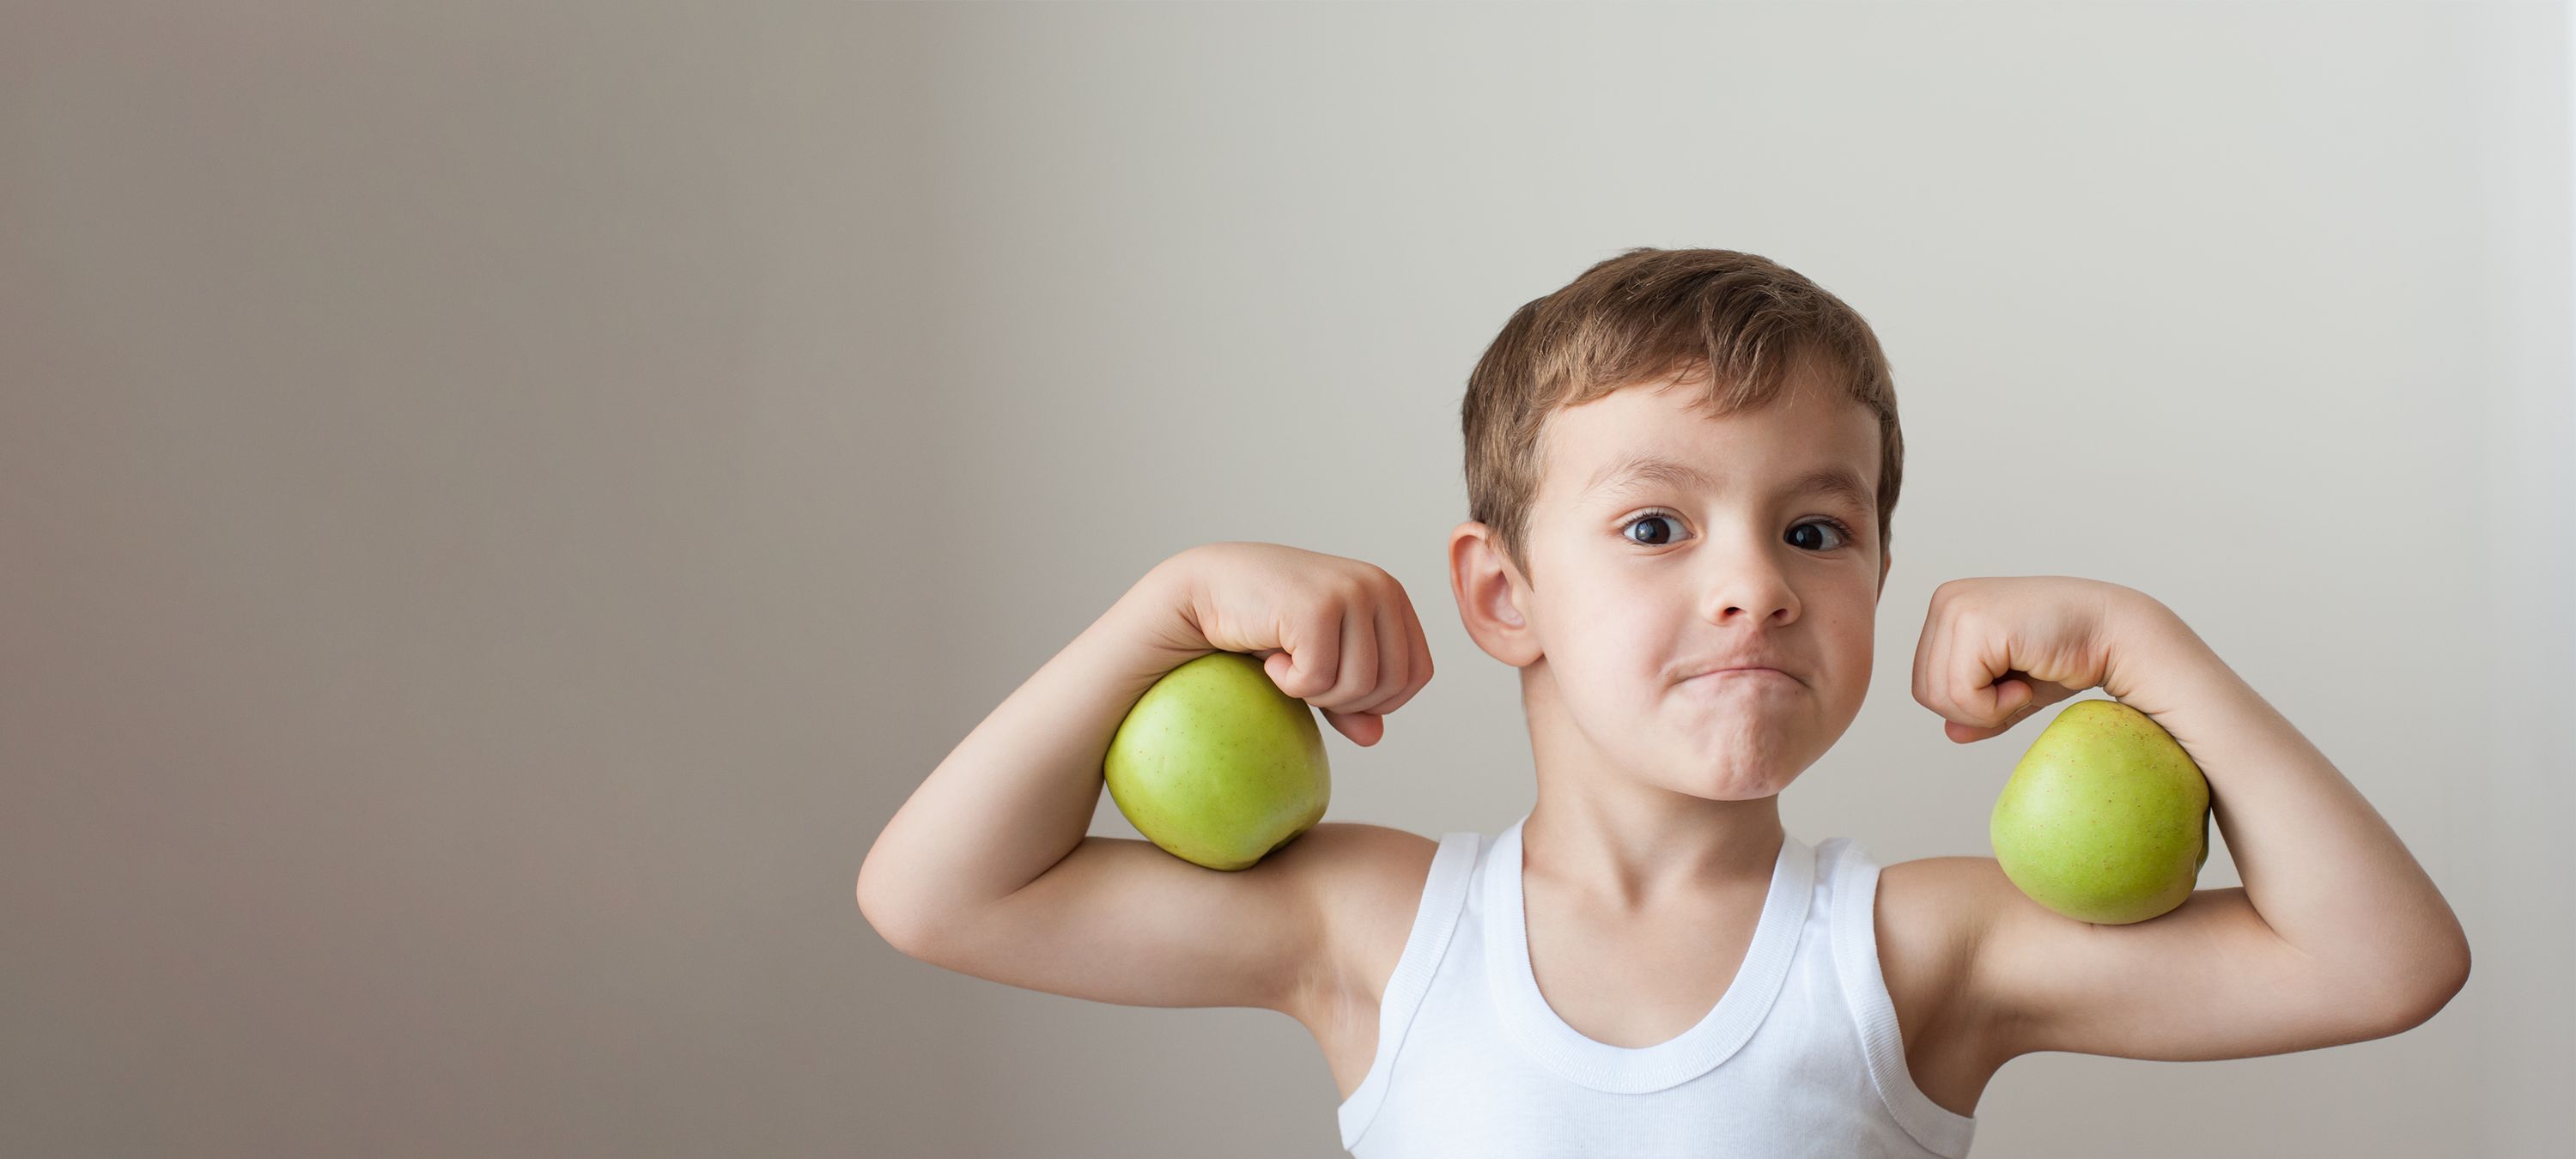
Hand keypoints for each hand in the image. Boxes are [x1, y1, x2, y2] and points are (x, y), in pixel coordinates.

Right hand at [1158, 541, 1434, 746]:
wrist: (1205, 590)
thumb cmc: (1264, 622)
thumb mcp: (1318, 660)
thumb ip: (1351, 697)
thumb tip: (1375, 737)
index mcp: (1390, 594)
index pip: (1418, 673)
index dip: (1380, 700)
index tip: (1335, 688)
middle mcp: (1378, 587)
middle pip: (1393, 686)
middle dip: (1347, 701)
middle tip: (1305, 677)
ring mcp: (1350, 593)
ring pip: (1359, 687)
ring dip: (1316, 693)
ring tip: (1286, 665)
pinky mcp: (1317, 607)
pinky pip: (1319, 680)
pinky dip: (1290, 684)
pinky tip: (1271, 658)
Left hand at [1912, 576, 2145, 743]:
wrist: (2117, 635)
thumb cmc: (2071, 656)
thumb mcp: (2013, 687)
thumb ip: (1977, 708)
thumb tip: (1949, 734)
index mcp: (1948, 608)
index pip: (1924, 681)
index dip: (1967, 705)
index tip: (2011, 686)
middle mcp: (1946, 601)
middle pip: (1925, 691)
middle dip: (1973, 710)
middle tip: (2018, 690)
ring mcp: (1957, 608)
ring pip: (1940, 696)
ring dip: (1987, 709)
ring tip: (2023, 684)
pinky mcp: (1976, 624)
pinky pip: (1961, 694)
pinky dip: (1996, 706)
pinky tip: (2026, 682)